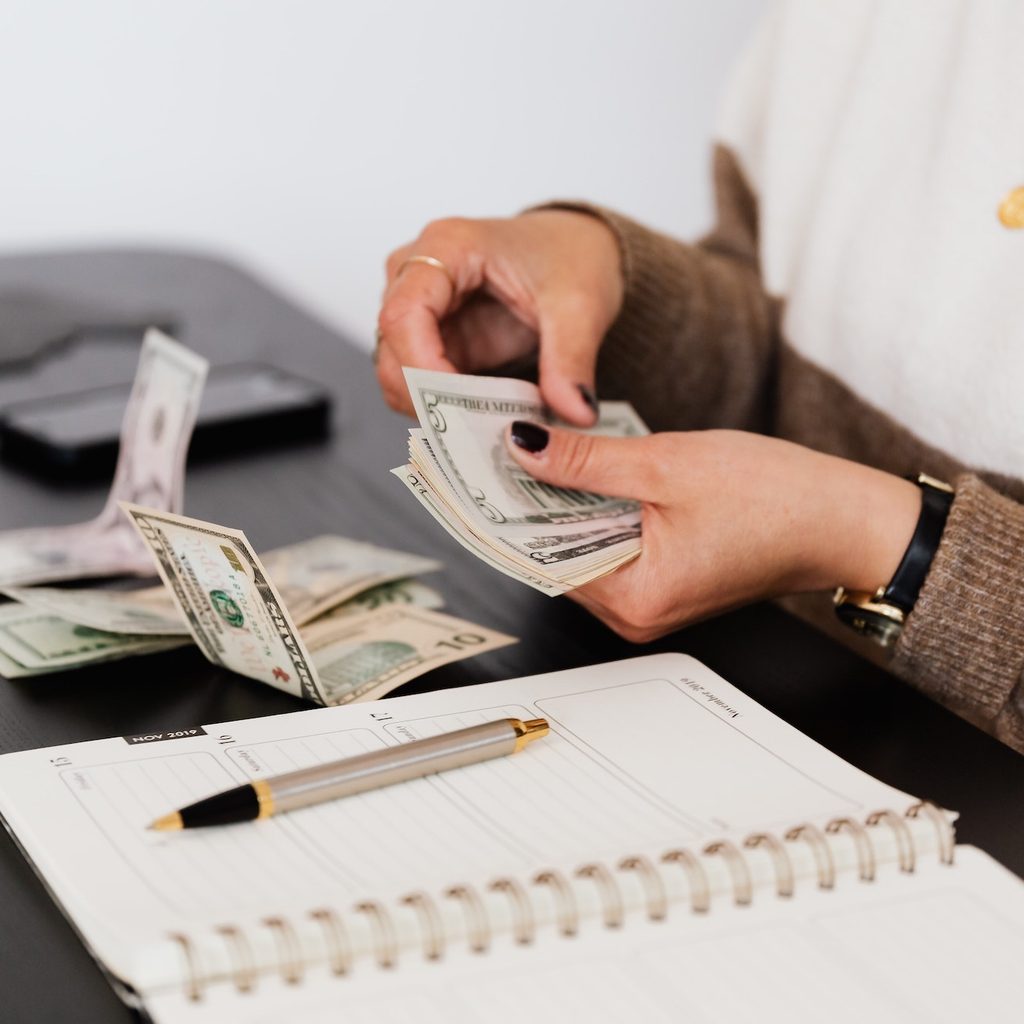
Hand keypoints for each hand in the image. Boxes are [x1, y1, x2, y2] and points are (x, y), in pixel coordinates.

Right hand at [376, 210, 622, 425]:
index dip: (422, 367)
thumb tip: (575, 412)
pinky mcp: (432, 341)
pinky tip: (482, 419)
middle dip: (427, 398)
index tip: (458, 406)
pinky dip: (445, 409)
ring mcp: (420, 309)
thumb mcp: (581, 305)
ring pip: (397, 373)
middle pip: (391, 349)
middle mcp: (418, 274)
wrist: (575, 250)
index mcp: (447, 246)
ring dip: (434, 408)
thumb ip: (572, 359)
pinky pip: (419, 385)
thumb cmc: (569, 255)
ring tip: (487, 426)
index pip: (403, 314)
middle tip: (478, 431)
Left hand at [505, 423, 921, 640]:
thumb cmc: (777, 498)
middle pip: (555, 556)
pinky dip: (593, 513)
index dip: (503, 510)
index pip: (538, 557)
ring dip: (561, 505)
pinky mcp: (664, 582)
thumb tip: (524, 448)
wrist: (843, 518)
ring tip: (536, 452)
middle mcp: (635, 614)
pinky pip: (609, 548)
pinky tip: (582, 474)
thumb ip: (586, 461)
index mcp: (635, 597)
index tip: (472, 472)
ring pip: (580, 550)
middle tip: (497, 449)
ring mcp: (650, 602)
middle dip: (528, 502)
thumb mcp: (667, 465)